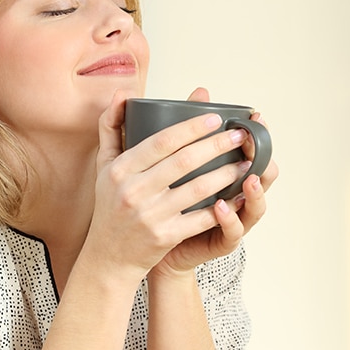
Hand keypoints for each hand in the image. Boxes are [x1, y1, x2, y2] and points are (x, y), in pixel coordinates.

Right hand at [82, 90, 259, 279]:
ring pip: (198, 188)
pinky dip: (224, 207)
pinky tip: (240, 196)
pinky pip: (201, 218)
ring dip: (227, 174)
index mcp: (120, 169)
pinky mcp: (164, 237)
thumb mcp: (103, 166)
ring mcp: (150, 215)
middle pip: (184, 161)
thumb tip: (122, 94)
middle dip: (217, 145)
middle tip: (240, 135)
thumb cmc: (110, 205)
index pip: (162, 141)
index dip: (192, 127)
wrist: (108, 256)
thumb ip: (110, 127)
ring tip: (246, 163)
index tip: (216, 117)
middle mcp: (133, 190)